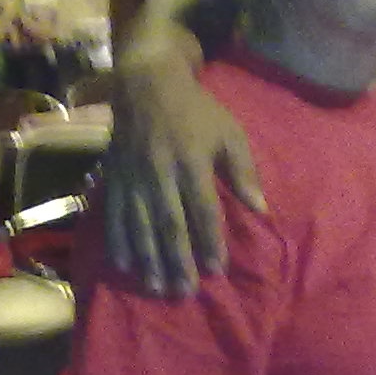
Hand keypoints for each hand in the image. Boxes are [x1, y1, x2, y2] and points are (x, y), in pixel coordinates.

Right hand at [104, 52, 266, 293]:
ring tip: (157, 286)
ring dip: (148, 259)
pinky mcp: (114, 175)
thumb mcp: (230, 133)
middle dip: (177, 260)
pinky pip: (114, 213)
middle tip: (185, 291)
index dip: (209, 240)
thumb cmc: (197, 111)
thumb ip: (244, 172)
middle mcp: (159, 171)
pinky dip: (117, 240)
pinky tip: (124, 264)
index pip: (202, 208)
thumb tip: (262, 209)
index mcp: (191, 160)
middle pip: (169, 223)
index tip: (216, 268)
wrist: (147, 83)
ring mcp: (132, 175)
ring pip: (139, 224)